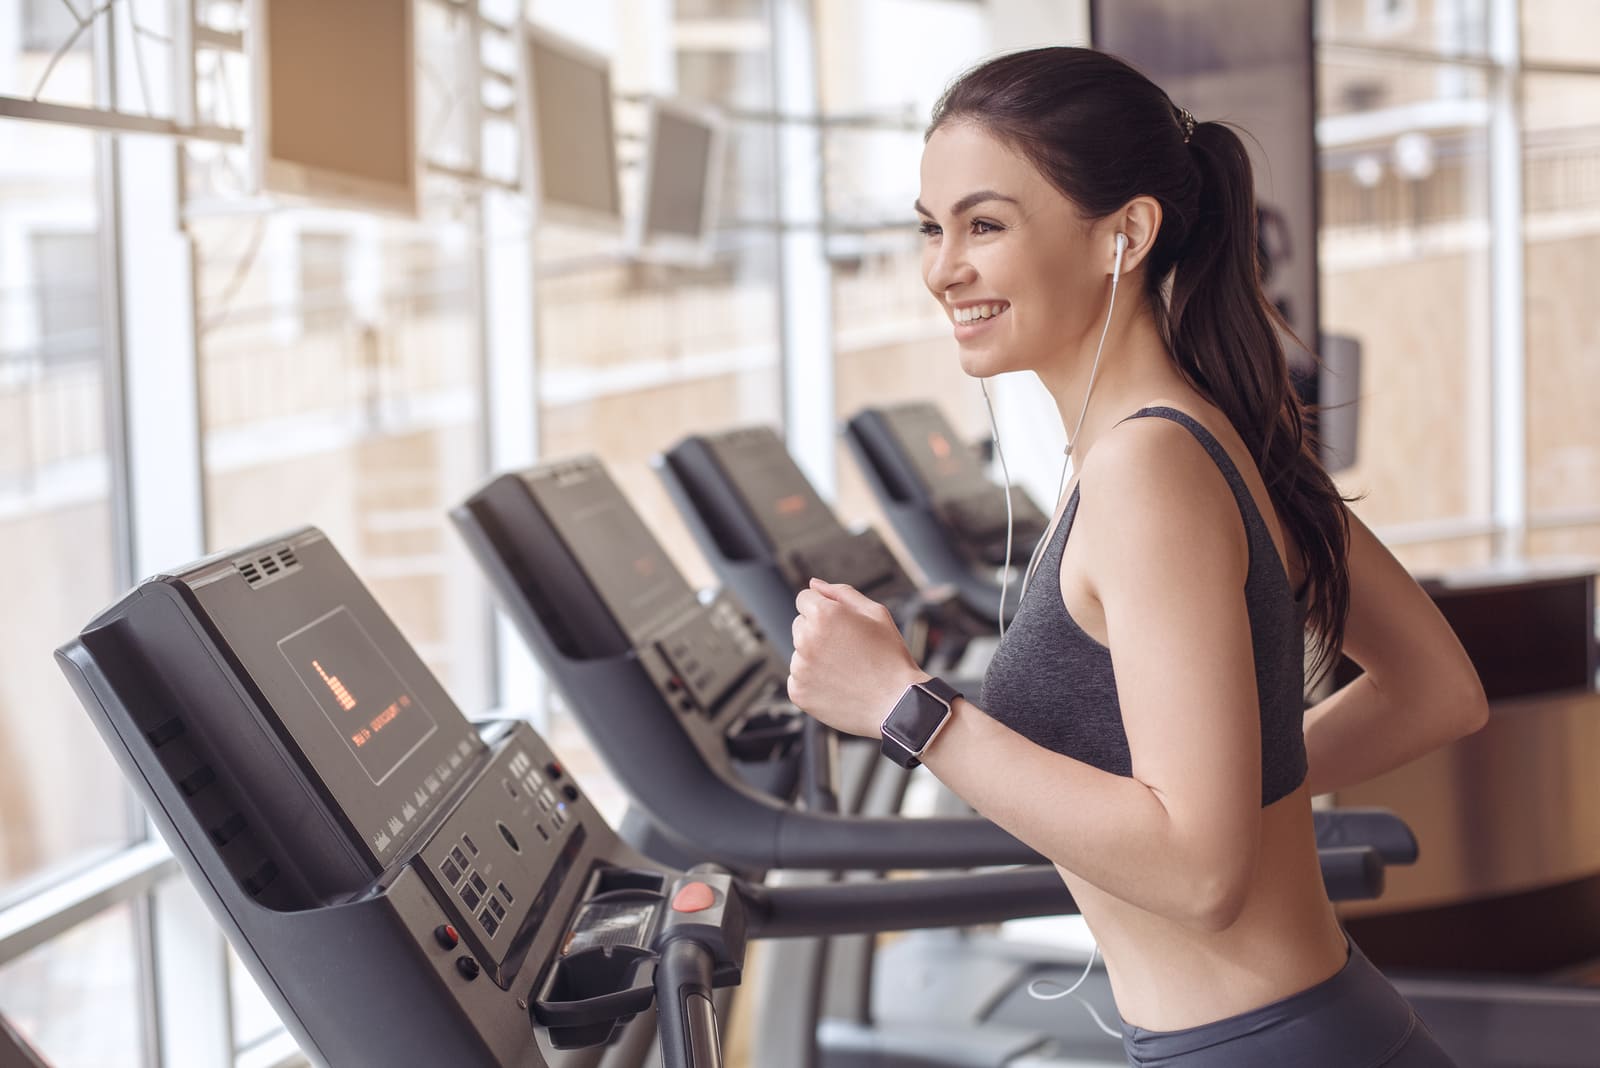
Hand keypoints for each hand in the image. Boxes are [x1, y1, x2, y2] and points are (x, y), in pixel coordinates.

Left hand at [787, 578, 924, 737]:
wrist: (896, 704)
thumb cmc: (890, 657)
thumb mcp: (876, 614)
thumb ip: (841, 593)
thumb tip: (814, 584)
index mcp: (823, 615)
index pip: (804, 599)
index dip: (825, 609)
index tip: (840, 625)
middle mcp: (806, 639)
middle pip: (800, 624)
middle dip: (818, 631)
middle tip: (848, 649)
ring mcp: (800, 668)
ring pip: (799, 652)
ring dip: (815, 656)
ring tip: (845, 669)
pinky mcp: (798, 692)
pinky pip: (798, 678)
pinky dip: (813, 681)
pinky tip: (838, 685)